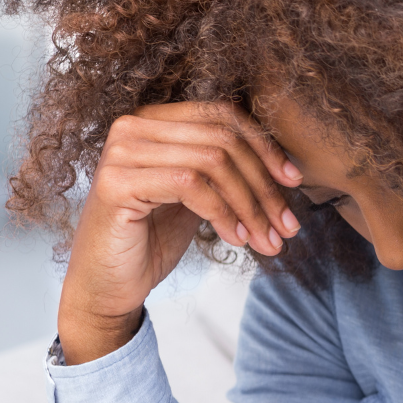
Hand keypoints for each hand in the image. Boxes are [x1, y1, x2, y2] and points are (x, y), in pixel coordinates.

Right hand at [57, 101, 303, 363]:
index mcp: (154, 121)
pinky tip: (236, 239)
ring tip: (267, 240)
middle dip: (264, 185)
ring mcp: (122, 151)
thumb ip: (226, 172)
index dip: (265, 147)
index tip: (294, 182)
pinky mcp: (116, 182)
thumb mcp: (199, 197)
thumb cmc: (151, 241)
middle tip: (288, 226)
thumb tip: (285, 166)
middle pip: (223, 140)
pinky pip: (191, 185)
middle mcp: (133, 126)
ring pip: (213, 162)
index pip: (223, 116)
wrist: (108, 286)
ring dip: (250, 206)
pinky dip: (223, 212)